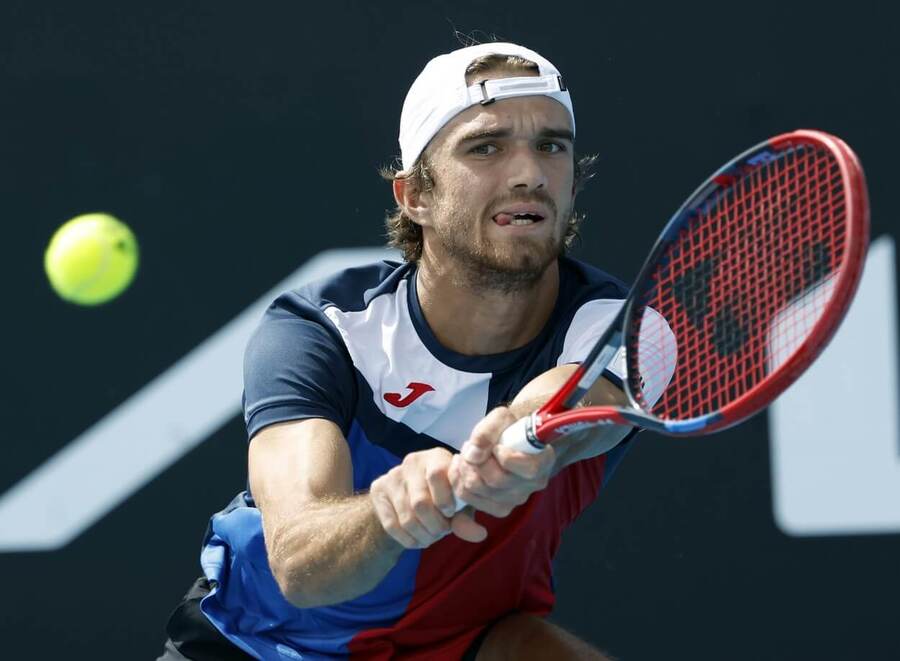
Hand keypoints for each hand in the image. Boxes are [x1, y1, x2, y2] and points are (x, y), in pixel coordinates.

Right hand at [370, 448, 487, 548]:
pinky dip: (408, 539)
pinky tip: (417, 540)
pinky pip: (392, 524)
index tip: (451, 513)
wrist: (407, 495)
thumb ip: (467, 518)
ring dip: (423, 535)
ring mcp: (393, 475)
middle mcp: (412, 462)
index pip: (437, 474)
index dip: (445, 499)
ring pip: (407, 517)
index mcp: (436, 457)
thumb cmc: (442, 497)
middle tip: (442, 531)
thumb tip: (480, 535)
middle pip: (421, 502)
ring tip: (431, 537)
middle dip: (435, 525)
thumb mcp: (458, 504)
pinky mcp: (378, 489)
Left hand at [449, 407, 554, 517]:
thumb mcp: (501, 418)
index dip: (506, 457)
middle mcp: (532, 485)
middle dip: (476, 461)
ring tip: (468, 455)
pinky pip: (469, 498)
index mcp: (543, 461)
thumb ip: (488, 431)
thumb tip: (474, 455)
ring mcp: (516, 499)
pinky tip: (464, 467)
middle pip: (495, 480)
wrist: (510, 440)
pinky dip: (459, 480)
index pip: (528, 469)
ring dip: (465, 469)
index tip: (496, 446)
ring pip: (478, 490)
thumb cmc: (509, 428)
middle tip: (471, 447)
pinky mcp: (498, 508)